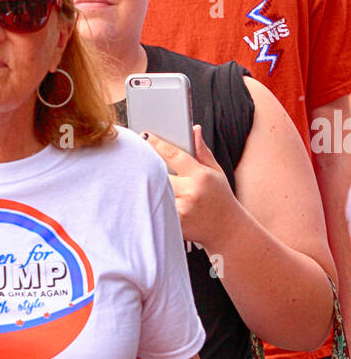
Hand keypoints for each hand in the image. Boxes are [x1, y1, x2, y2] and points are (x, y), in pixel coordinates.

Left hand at [145, 126, 235, 246]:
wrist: (227, 229)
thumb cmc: (220, 198)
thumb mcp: (216, 172)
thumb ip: (202, 151)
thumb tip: (194, 129)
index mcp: (201, 176)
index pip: (174, 154)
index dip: (157, 143)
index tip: (144, 136)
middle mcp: (191, 192)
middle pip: (158, 174)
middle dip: (146, 166)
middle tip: (133, 156)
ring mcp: (181, 210)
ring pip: (154, 192)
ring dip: (143, 185)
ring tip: (131, 175)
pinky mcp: (175, 224)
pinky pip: (156, 209)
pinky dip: (148, 203)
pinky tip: (139, 197)